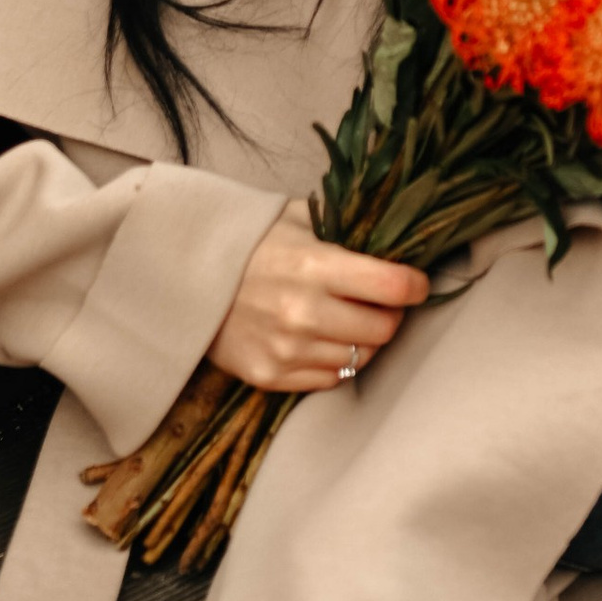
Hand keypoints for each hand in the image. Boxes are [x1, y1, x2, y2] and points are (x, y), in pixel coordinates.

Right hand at [210, 200, 429, 393]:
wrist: (186, 277)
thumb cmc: (251, 243)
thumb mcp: (297, 220)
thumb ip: (346, 231)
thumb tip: (399, 242)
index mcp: (315, 265)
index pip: (393, 287)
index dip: (415, 286)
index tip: (415, 283)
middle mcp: (303, 312)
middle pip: (384, 329)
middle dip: (390, 315)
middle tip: (379, 303)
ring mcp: (287, 349)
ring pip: (361, 358)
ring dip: (363, 341)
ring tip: (347, 319)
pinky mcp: (270, 376)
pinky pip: (330, 380)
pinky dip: (334, 362)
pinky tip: (321, 339)